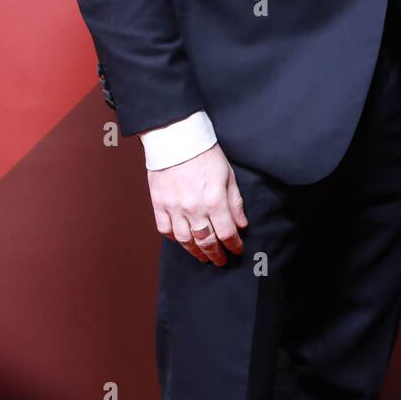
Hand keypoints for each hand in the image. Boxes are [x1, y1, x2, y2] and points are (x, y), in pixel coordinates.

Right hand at [148, 143, 247, 265]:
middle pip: (206, 241)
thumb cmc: (204, 153)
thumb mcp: (228, 175)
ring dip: (196, 252)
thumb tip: (241, 224)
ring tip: (203, 257)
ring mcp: (174, 208)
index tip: (237, 250)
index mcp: (214, 200)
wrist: (176, 138)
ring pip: (185, 241)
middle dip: (216, 254)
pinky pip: (165, 229)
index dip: (234, 245)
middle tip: (221, 261)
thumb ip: (235, 202)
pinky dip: (174, 239)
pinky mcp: (159, 204)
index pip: (227, 233)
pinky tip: (182, 241)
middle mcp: (194, 208)